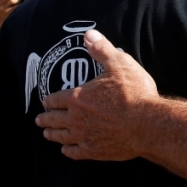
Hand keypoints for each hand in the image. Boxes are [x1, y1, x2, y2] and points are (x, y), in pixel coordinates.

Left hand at [35, 29, 158, 160]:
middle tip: (39, 120)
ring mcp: (85, 136)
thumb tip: (89, 34)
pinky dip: (68, 151)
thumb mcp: (119, 64)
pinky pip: (75, 152)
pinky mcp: (95, 151)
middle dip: (45, 119)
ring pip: (62, 137)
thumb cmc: (134, 93)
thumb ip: (102, 50)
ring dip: (53, 135)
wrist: (147, 123)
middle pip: (54, 119)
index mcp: (78, 97)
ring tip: (47, 135)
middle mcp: (76, 118)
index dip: (49, 100)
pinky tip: (67, 150)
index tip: (45, 101)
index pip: (56, 99)